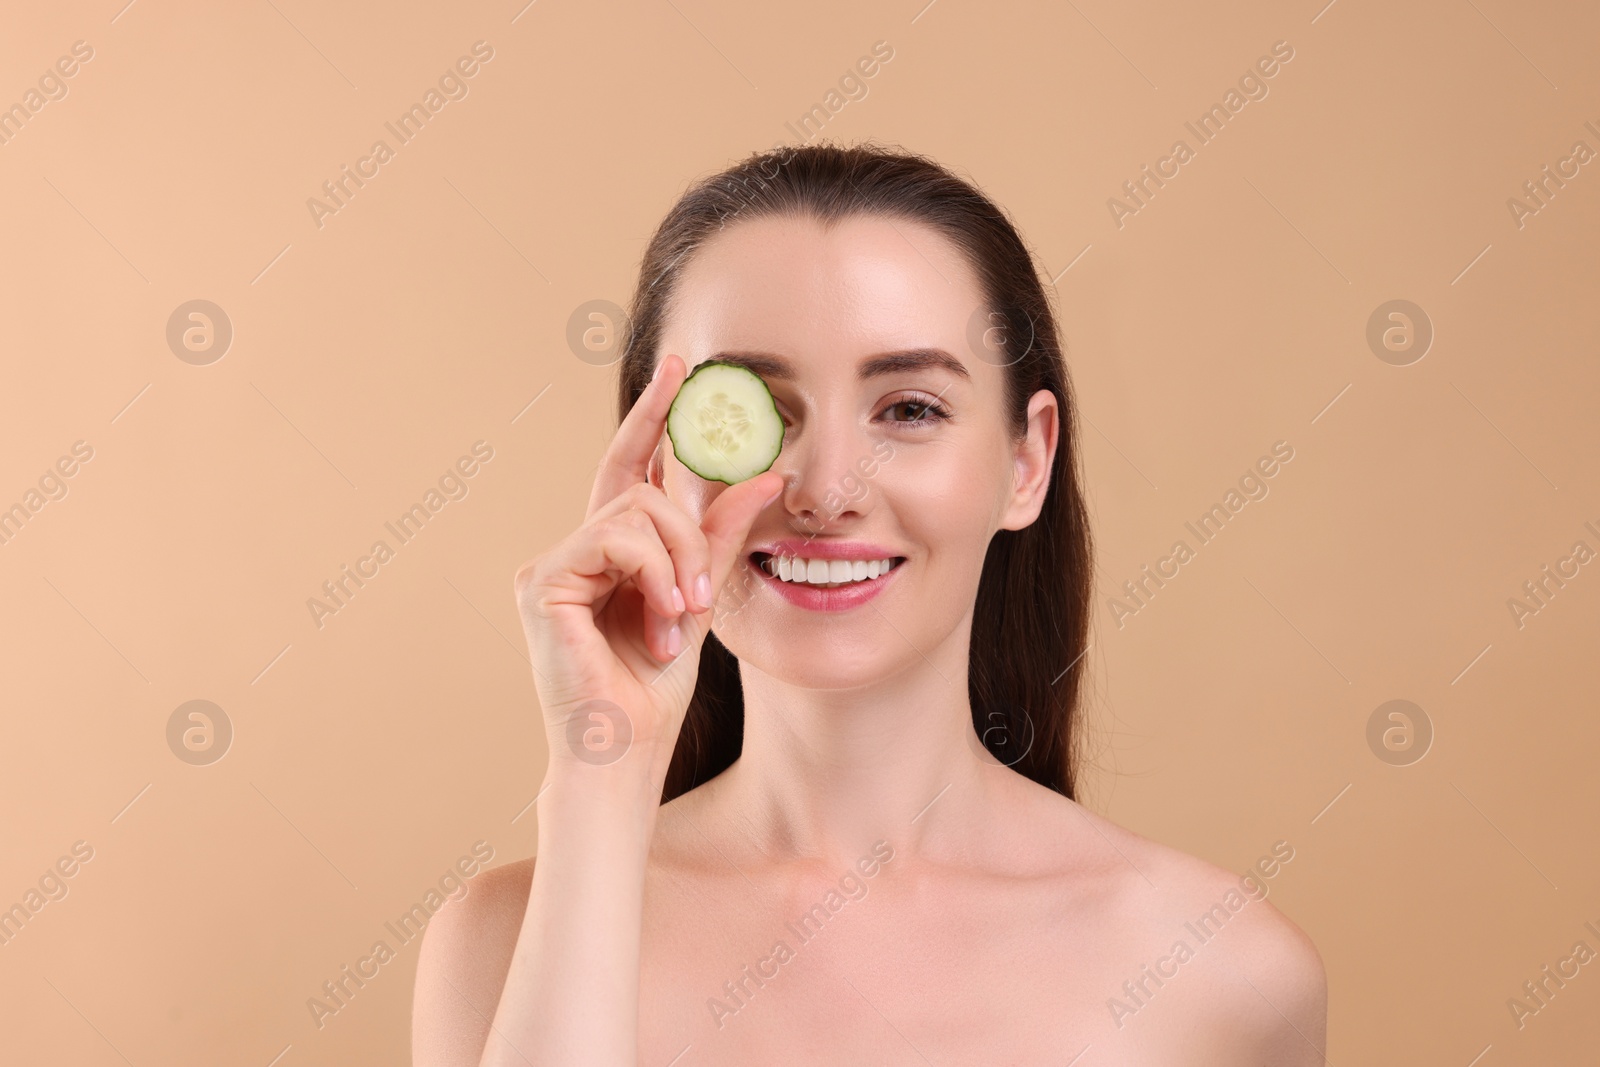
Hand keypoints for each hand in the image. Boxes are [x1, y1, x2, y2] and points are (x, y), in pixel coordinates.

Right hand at [513, 353, 783, 787]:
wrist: (625, 751)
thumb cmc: (655, 691)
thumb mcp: (701, 597)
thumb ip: (721, 534)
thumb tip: (767, 472)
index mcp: (610, 554)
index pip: (630, 466)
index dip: (652, 415)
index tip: (677, 364)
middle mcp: (574, 551)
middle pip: (640, 487)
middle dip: (687, 528)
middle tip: (702, 592)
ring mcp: (551, 564)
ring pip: (634, 509)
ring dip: (676, 562)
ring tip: (680, 617)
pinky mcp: (542, 581)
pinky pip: (616, 538)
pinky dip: (653, 576)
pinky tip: (660, 621)